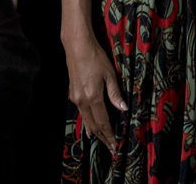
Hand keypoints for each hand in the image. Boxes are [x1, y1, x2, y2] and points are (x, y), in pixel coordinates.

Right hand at [63, 33, 127, 153]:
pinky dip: (88, 122)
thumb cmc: (96, 58)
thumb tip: (123, 109)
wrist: (77, 47)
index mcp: (93, 97)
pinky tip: (90, 127)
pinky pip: (81, 113)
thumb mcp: (110, 74)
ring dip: (95, 131)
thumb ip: (115, 93)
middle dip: (103, 137)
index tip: (115, 145)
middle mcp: (82, 101)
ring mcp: (75, 98)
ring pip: (86, 120)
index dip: (109, 134)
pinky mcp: (72, 94)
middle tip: (111, 148)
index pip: (103, 122)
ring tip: (102, 140)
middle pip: (93, 125)